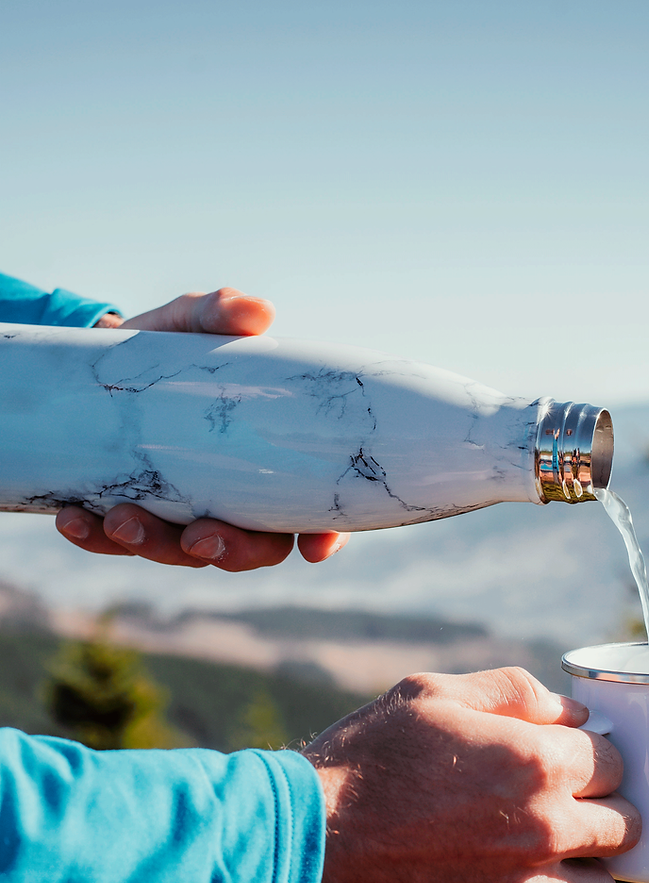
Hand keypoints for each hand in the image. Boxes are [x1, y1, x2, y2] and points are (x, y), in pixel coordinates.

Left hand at [54, 289, 350, 569]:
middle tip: (200, 536)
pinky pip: (114, 541)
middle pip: (254, 549)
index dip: (324, 537)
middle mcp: (235, 499)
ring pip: (183, 552)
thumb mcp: (195, 321)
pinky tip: (73, 517)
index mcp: (271, 462)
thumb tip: (255, 312)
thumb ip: (222, 312)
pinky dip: (95, 535)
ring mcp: (181, 514)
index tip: (315, 550)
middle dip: (230, 552)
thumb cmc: (171, 344)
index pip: (312, 513)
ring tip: (120, 517)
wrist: (102, 355)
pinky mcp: (128, 514)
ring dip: (154, 545)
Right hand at [301, 667, 640, 882]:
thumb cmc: (367, 758)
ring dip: (590, 864)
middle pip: (626, 825)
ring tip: (555, 844)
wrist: (306, 844)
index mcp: (535, 760)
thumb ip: (513, 692)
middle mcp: (543, 827)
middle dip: (607, 806)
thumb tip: (571, 710)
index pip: (617, 762)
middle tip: (573, 797)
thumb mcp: (432, 694)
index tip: (578, 756)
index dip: (599, 754)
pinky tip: (506, 870)